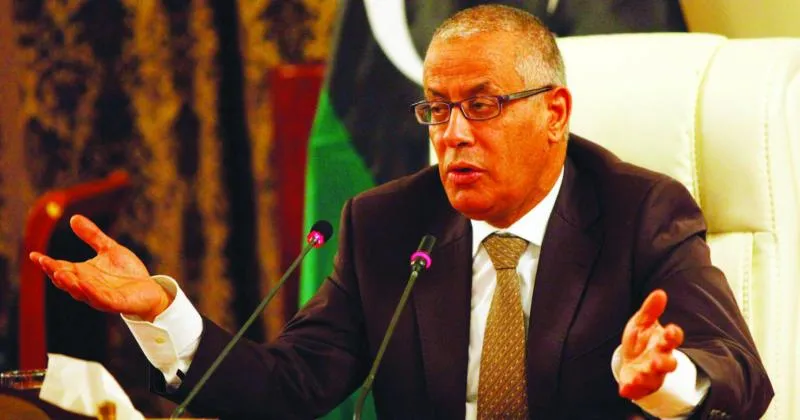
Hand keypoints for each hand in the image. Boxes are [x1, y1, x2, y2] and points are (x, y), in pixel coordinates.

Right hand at [29, 215, 171, 321]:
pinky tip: (84, 283)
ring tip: (59, 273)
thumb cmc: (127, 272)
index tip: (34, 255)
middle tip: (44, 262)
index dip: (48, 263)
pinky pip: (101, 299)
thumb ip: (92, 236)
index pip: (61, 268)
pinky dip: (91, 292)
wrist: (150, 289)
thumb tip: (74, 217)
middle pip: (67, 281)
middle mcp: (87, 286)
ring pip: (80, 291)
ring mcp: (100, 296)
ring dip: (69, 283)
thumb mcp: (109, 249)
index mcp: (83, 274)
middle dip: (55, 272)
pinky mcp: (115, 303)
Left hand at [618, 289, 683, 399]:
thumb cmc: (641, 339)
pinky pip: (636, 389)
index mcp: (662, 342)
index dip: (674, 335)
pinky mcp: (639, 384)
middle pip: (669, 363)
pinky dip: (631, 389)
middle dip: (664, 362)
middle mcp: (660, 359)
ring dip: (648, 376)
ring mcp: (651, 374)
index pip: (673, 339)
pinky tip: (623, 389)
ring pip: (654, 377)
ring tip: (640, 374)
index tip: (671, 329)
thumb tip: (660, 292)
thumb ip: (651, 310)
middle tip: (657, 361)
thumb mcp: (643, 322)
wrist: (631, 361)